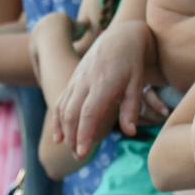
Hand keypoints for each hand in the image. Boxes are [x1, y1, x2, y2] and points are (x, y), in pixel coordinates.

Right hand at [52, 20, 166, 158]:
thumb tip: (130, 132)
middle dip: (73, 138)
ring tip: (71, 150)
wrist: (121, 36)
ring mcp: (76, 79)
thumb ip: (131, 108)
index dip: (84, 134)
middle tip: (80, 157)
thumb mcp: (138, 83)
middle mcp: (85, 81)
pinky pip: (60, 101)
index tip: (83, 152)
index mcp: (103, 82)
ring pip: (63, 108)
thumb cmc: (133, 62)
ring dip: (65, 131)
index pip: (89, 113)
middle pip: (71, 113)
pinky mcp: (73, 79)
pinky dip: (57, 119)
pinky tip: (58, 136)